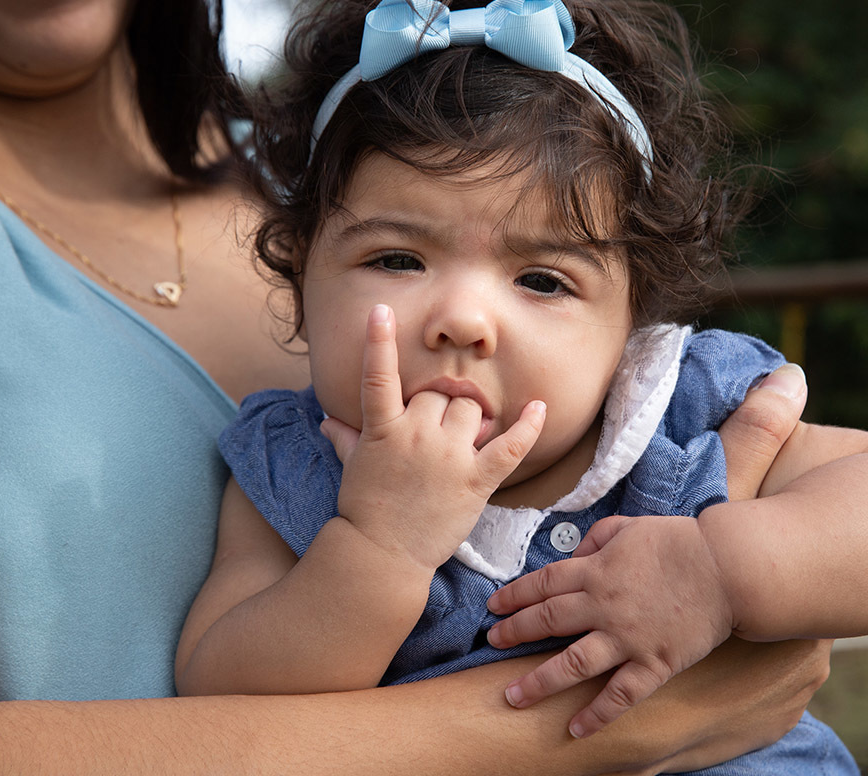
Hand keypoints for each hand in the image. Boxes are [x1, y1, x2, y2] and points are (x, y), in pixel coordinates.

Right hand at [321, 304, 544, 570]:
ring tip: (463, 442)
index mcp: (383, 430)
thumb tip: (328, 419)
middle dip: (440, 407)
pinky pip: (510, 446)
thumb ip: (346, 438)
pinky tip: (539, 408)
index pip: (378, 377)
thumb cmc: (365, 510)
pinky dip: (528, 427)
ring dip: (470, 419)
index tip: (379, 311)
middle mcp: (416, 436)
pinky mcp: (476, 480)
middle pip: (439, 394)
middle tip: (436, 436)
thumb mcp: (354, 468)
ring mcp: (448, 457)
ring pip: (471, 410)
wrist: (381, 555)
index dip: (378, 342)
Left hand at [486, 362, 807, 738]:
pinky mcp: (655, 662)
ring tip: (512, 698)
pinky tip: (575, 730)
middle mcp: (604, 605)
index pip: (543, 584)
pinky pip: (620, 694)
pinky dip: (597, 714)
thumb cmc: (679, 542)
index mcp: (597, 570)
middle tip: (491, 645)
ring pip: (573, 663)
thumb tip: (573, 556)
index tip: (494, 608)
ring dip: (539, 682)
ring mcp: (628, 637)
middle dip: (514, 634)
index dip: (514, 596)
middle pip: (547, 622)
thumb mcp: (629, 527)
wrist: (727, 566)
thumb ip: (595, 539)